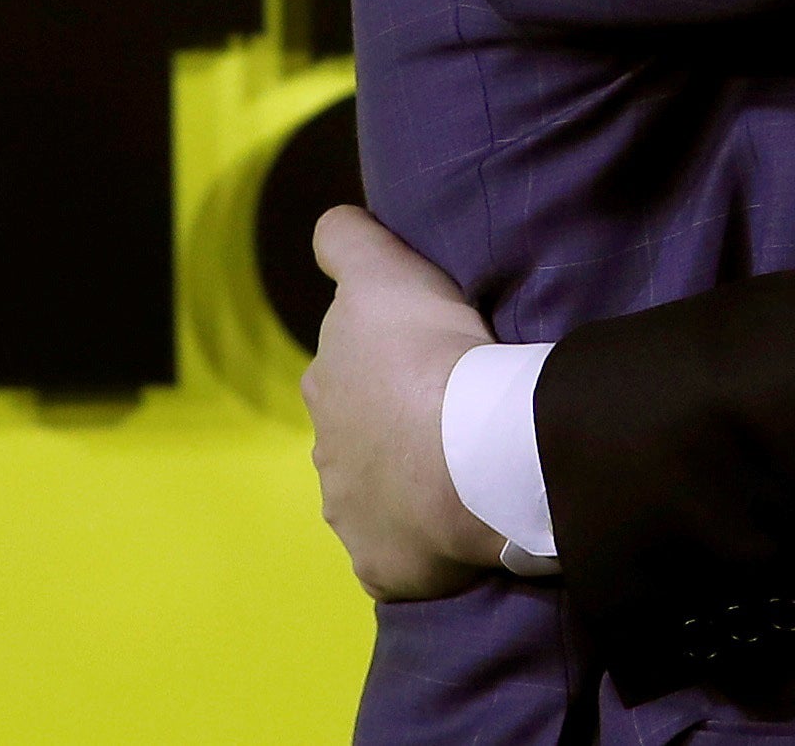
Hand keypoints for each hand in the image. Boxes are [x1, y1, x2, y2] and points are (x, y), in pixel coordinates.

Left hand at [302, 205, 503, 601]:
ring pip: (379, 495)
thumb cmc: (428, 355)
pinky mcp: (381, 566)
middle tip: (454, 414)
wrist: (469, 455)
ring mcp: (352, 516)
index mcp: (325, 386)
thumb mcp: (384, 272)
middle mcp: (326, 454)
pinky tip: (459, 524)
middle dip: (393, 427)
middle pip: (360, 434)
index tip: (427, 360)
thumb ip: (347, 242)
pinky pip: (402, 553)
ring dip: (410, 485)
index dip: (385, 361)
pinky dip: (423, 542)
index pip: (347, 368)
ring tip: (464, 473)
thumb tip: (328, 228)